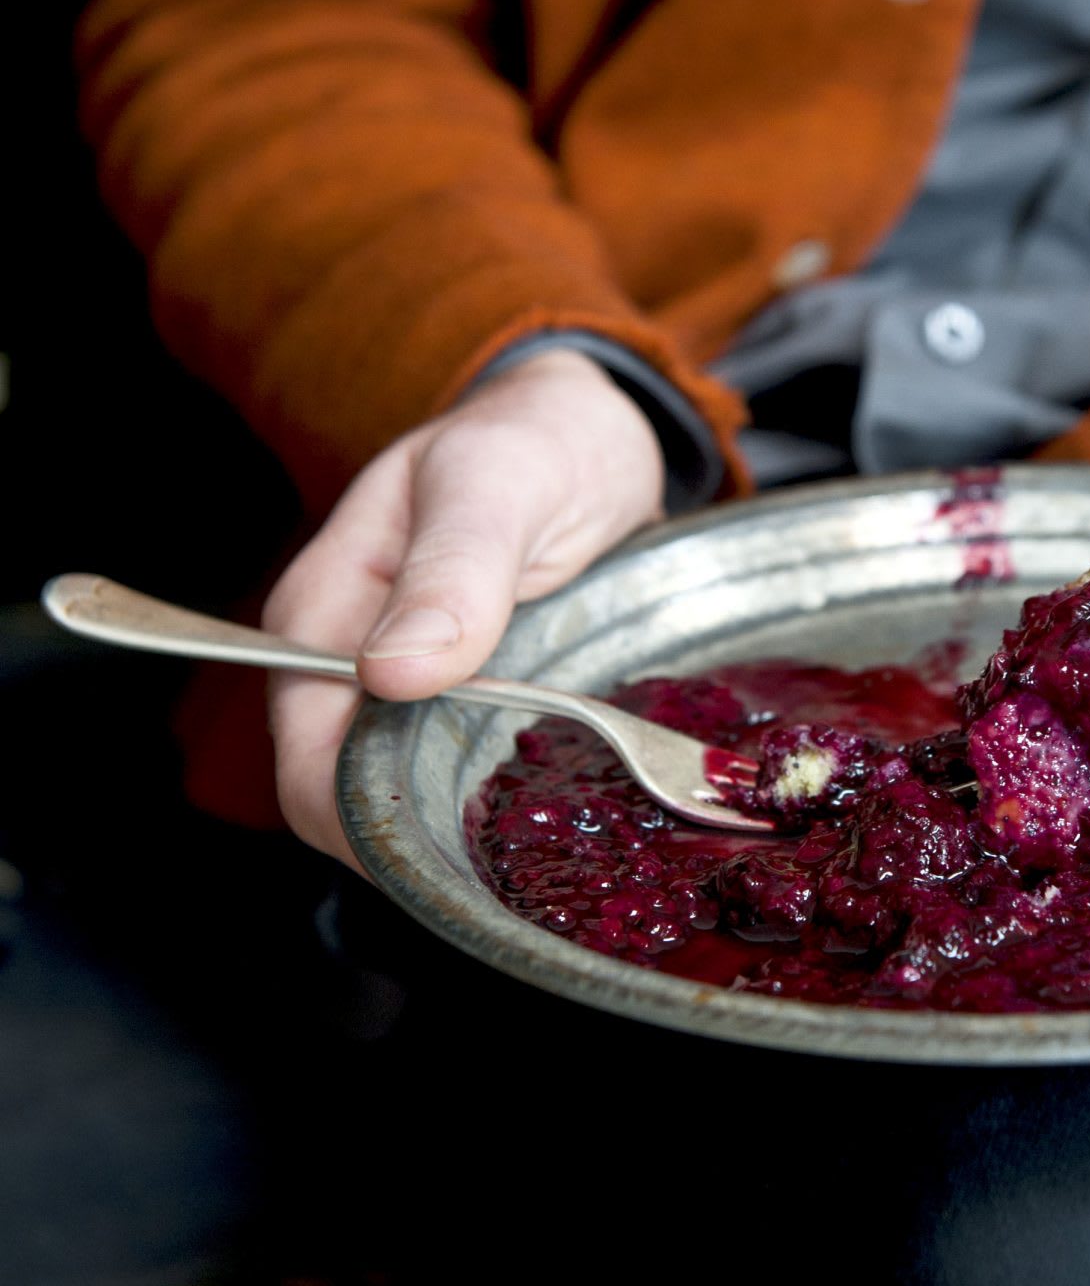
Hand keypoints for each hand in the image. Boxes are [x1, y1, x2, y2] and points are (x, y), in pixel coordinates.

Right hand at [263, 348, 665, 863]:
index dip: (357, 819)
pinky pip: (455, 779)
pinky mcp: (460, 704)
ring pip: (402, 798)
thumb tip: (391, 673)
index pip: (304, 755)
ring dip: (459, 828)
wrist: (589, 431)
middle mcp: (350, 662)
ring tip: (536, 840)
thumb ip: (453, 570)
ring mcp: (406, 689)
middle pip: (345, 795)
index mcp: (325, 610)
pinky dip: (490, 803)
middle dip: (415, 838)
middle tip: (515, 854)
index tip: (447, 846)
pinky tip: (543, 810)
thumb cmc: (534, 442)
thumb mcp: (498, 483)